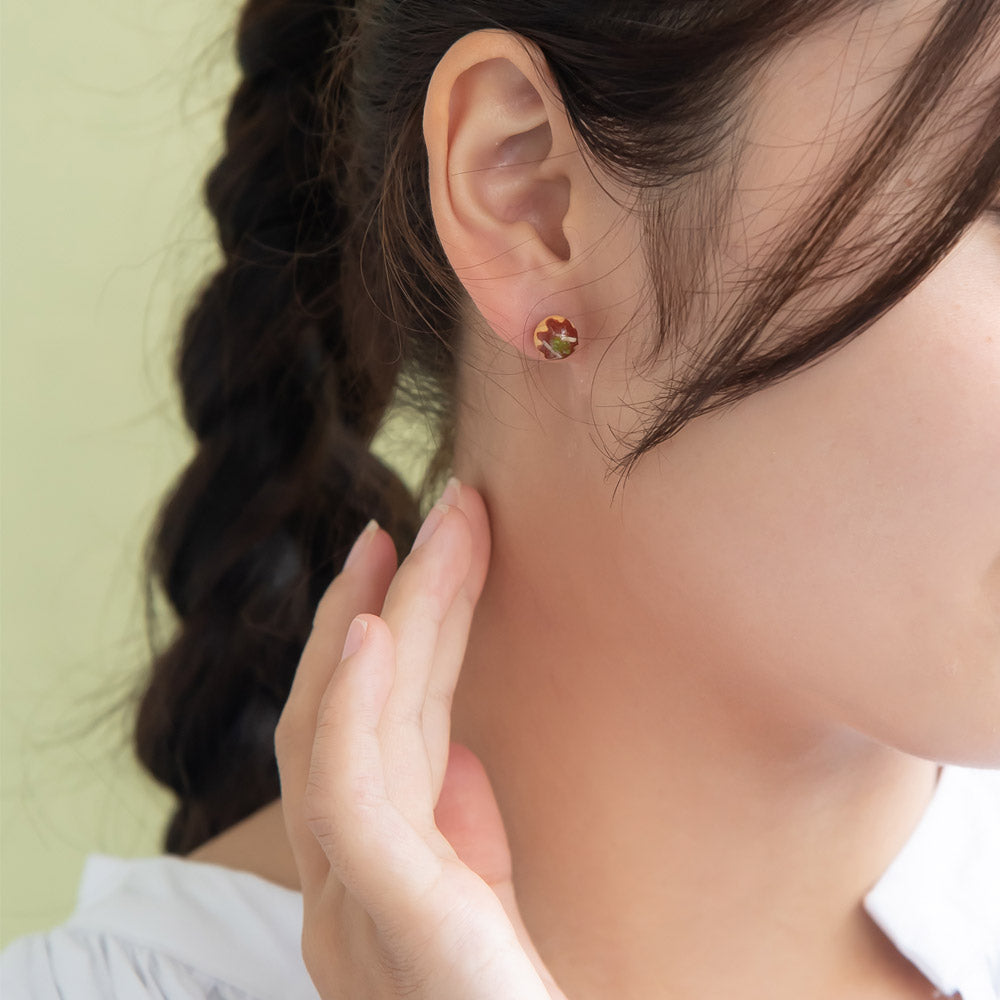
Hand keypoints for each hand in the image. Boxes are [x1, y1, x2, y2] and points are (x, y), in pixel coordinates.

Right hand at [275, 479, 566, 999]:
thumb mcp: (493, 907)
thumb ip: (463, 832)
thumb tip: (456, 756)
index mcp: (371, 881)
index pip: (374, 730)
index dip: (394, 635)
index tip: (419, 551)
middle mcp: (343, 891)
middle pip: (356, 715)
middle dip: (391, 605)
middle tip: (428, 514)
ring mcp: (354, 913)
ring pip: (349, 733)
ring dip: (385, 621)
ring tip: (419, 535)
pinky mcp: (393, 927)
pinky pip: (350, 801)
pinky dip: (352, 709)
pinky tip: (374, 634)